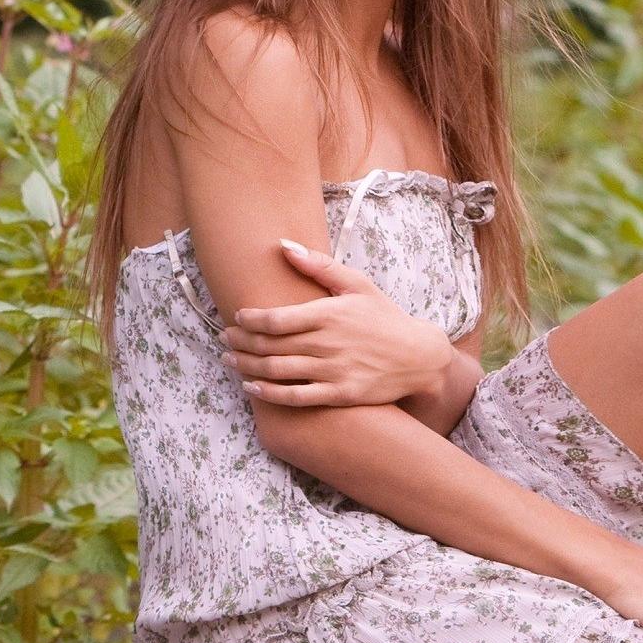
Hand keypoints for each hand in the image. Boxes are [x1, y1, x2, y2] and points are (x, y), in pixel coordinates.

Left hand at [217, 238, 454, 407]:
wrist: (418, 356)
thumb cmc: (385, 316)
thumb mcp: (357, 284)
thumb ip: (319, 266)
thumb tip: (284, 245)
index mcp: (328, 313)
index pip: (274, 319)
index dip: (249, 319)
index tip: (238, 316)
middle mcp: (327, 343)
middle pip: (268, 346)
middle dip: (240, 342)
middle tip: (225, 338)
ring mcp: (332, 371)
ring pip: (276, 371)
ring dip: (246, 367)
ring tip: (230, 361)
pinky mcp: (339, 394)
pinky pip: (294, 397)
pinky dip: (268, 394)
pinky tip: (251, 388)